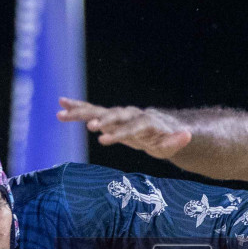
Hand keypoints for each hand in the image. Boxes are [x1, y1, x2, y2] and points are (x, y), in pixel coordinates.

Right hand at [57, 97, 191, 158]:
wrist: (159, 128)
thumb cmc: (166, 139)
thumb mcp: (173, 144)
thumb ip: (178, 140)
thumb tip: (187, 135)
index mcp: (144, 122)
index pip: (130, 127)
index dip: (117, 133)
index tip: (103, 141)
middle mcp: (129, 114)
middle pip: (113, 115)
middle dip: (101, 120)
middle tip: (89, 126)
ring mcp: (118, 114)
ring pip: (97, 111)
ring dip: (80, 112)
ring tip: (60, 113)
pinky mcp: (109, 116)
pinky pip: (91, 110)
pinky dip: (77, 107)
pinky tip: (61, 104)